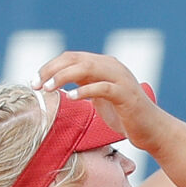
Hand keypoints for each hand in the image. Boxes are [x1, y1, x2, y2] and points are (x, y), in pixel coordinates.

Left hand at [34, 51, 168, 150]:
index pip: (71, 57)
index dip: (50, 66)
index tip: (34, 81)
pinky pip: (103, 87)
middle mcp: (112, 66)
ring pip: (88, 68)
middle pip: (76, 59)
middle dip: (52, 70)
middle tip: (36, 84)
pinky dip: (85, 91)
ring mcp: (120, 79)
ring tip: (48, 88)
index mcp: (103, 65)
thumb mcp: (98, 96)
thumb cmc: (123, 115)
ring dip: (64, 76)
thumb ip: (83, 85)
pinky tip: (71, 98)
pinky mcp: (126, 94)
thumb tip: (56, 84)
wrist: (151, 129)